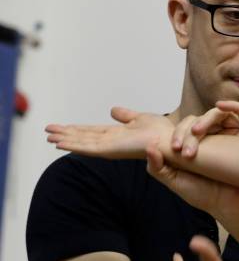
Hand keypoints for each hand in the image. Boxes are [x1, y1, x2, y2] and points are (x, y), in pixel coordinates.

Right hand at [46, 107, 173, 158]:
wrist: (169, 140)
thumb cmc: (161, 132)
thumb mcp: (139, 118)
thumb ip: (125, 115)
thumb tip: (112, 110)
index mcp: (117, 134)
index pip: (92, 132)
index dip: (76, 129)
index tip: (62, 126)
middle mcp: (111, 142)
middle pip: (83, 137)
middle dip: (66, 134)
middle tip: (47, 131)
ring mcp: (110, 147)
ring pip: (82, 143)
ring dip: (66, 139)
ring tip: (49, 137)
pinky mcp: (111, 150)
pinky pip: (89, 148)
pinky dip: (74, 145)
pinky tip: (61, 143)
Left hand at [145, 101, 238, 217]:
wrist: (227, 207)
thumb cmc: (203, 195)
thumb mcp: (174, 181)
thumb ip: (157, 167)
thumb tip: (149, 146)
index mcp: (199, 141)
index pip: (188, 125)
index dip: (179, 132)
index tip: (174, 149)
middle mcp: (217, 135)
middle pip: (203, 118)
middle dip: (189, 129)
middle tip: (186, 149)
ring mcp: (235, 135)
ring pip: (222, 114)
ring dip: (208, 118)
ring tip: (199, 131)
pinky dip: (237, 106)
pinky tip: (222, 107)